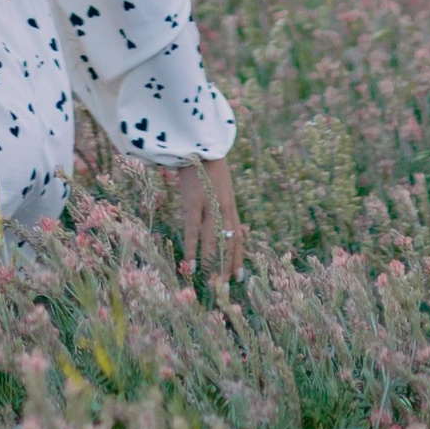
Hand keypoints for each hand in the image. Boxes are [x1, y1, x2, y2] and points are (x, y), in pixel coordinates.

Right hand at [167, 155, 243, 287]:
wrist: (200, 141)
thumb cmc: (206, 162)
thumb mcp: (219, 185)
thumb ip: (220, 203)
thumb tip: (219, 224)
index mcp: (230, 205)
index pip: (238, 237)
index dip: (238, 258)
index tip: (238, 277)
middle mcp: (224, 208)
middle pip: (229, 242)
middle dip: (226, 266)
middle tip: (224, 287)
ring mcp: (210, 205)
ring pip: (214, 240)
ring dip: (212, 263)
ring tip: (209, 282)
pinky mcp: (194, 200)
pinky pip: (194, 229)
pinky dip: (193, 248)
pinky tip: (191, 264)